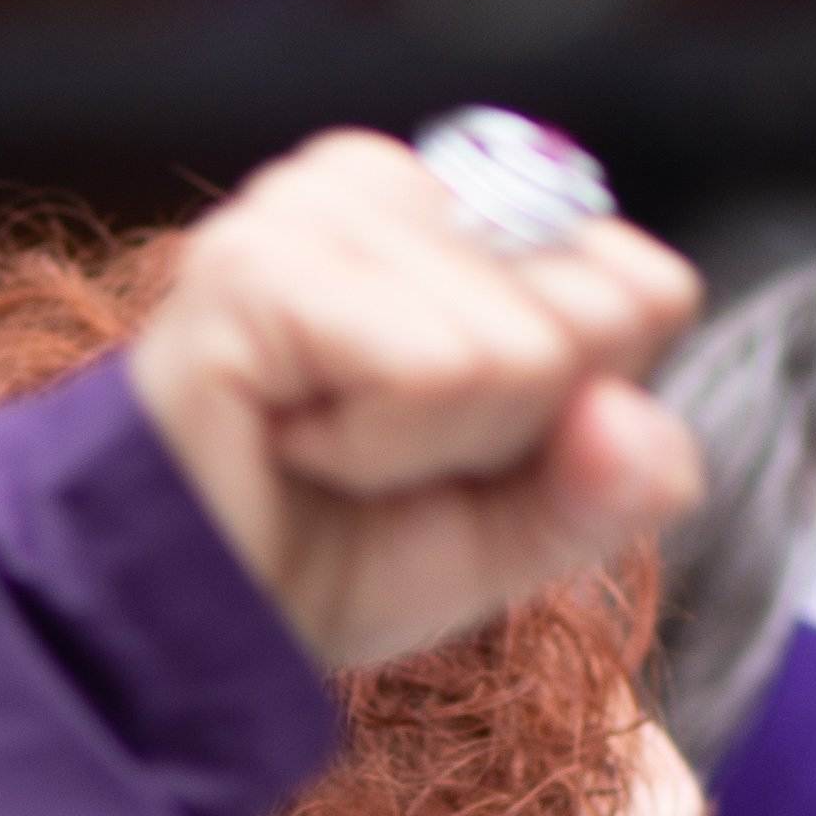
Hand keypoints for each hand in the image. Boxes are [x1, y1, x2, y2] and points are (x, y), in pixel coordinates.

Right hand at [124, 131, 708, 675]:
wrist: (176, 633)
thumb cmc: (323, 555)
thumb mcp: (510, 529)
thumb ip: (610, 480)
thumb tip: (640, 420)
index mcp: (448, 209)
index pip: (638, 288)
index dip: (562, 415)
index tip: (444, 449)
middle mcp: (380, 183)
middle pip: (586, 316)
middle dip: (500, 436)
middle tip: (375, 463)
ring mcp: (308, 210)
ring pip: (514, 348)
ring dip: (424, 453)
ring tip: (318, 454)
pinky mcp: (254, 266)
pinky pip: (433, 368)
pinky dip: (376, 451)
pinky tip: (287, 444)